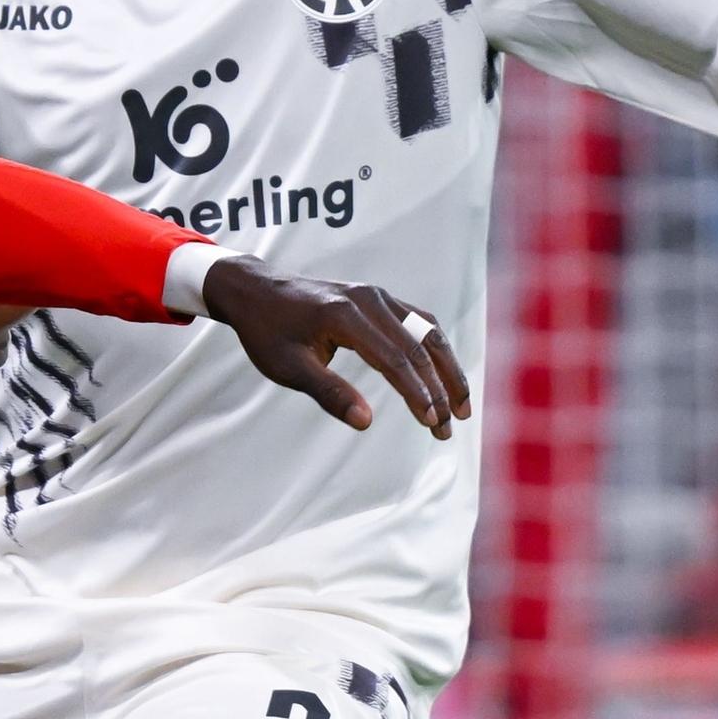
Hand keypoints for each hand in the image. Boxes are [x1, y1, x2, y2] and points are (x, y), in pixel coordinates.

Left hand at [198, 260, 470, 437]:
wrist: (256, 291)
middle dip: (439, 390)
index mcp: (345, 315)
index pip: (395, 359)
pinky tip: (444, 375)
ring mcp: (377, 295)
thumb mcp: (288, 368)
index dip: (417, 393)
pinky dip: (436, 350)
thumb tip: (365, 421)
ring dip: (448, 369)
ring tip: (461, 406)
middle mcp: (368, 299)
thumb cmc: (267, 332)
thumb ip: (328, 392)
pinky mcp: (379, 298)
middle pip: (419, 346)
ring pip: (427, 332)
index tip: (432, 423)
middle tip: (449, 427)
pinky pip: (419, 323)